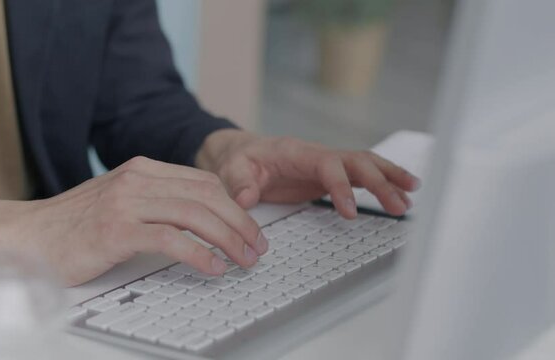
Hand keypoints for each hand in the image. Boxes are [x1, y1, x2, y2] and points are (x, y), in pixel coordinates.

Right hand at [0, 157, 265, 286]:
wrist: (25, 236)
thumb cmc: (73, 226)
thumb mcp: (119, 202)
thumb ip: (155, 202)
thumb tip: (200, 219)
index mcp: (141, 170)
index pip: (203, 181)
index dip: (234, 205)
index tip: (250, 228)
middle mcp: (137, 179)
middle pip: (207, 195)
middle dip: (240, 222)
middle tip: (257, 247)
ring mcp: (126, 203)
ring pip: (195, 214)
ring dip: (228, 239)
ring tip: (244, 260)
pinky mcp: (116, 230)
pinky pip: (171, 240)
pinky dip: (199, 254)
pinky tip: (213, 268)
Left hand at [196, 129, 419, 217]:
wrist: (241, 152)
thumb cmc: (239, 160)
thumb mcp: (231, 171)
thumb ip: (240, 183)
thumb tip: (246, 199)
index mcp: (296, 152)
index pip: (328, 165)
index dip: (342, 186)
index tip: (350, 212)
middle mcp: (317, 154)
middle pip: (356, 162)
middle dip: (380, 183)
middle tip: (398, 206)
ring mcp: (326, 163)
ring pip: (365, 164)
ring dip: (389, 178)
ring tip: (412, 195)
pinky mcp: (329, 174)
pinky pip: (361, 174)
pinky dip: (383, 181)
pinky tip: (401, 192)